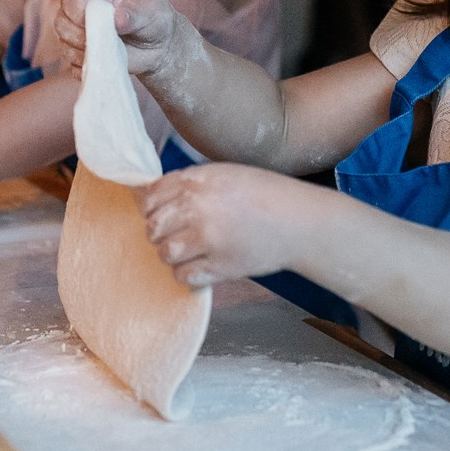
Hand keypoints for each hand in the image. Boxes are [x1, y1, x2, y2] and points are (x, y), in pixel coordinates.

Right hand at [53, 0, 187, 80]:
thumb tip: (118, 19)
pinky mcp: (82, 58)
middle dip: (80, 36)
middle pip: (61, 23)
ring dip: (88, 54)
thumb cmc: (153, 17)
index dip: (78, 11)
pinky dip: (92, 69)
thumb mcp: (150, 9)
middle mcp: (81, 13)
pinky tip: (111, 63)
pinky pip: (74, 68)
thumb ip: (134, 11)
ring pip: (64, 47)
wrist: (159, 45)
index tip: (98, 23)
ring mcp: (79, 37)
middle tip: (107, 41)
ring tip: (115, 51)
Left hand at [138, 163, 324, 287]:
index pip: (150, 197)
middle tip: (174, 235)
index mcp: (198, 181)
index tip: (158, 214)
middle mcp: (198, 208)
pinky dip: (187, 275)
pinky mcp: (219, 266)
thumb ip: (191, 182)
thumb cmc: (265, 194)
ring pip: (164, 253)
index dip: (150, 208)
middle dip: (159, 233)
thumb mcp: (225, 174)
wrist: (299, 221)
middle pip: (153, 227)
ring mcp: (208, 239)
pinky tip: (200, 267)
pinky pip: (183, 276)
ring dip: (171, 255)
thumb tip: (154, 196)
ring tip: (187, 252)